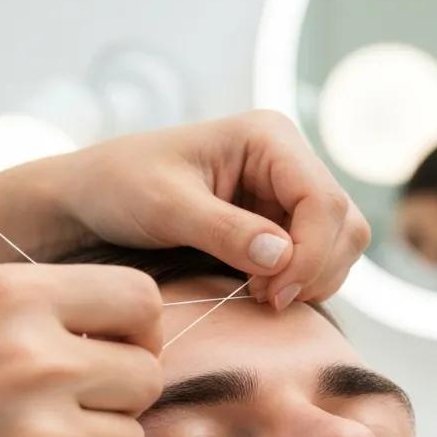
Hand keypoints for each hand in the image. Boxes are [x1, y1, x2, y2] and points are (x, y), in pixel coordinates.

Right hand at [0, 263, 162, 436]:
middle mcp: (37, 358)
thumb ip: (42, 316)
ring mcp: (42, 434)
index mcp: (13, 295)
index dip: (138, 329)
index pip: (139, 298)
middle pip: (147, 374)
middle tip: (70, 409)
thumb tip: (124, 333)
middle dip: (119, 395)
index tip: (117, 348)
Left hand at [51, 110, 370, 309]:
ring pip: (338, 244)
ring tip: (259, 296)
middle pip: (343, 224)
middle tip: (265, 300)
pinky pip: (315, 258)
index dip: (310, 254)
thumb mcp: (166, 207)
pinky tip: (260, 291)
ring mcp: (286, 193)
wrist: (92, 199)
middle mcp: (288, 160)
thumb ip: (225, 231)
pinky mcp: (278, 223)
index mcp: (268, 137)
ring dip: (311, 279)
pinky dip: (299, 282)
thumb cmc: (120, 187)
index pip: (324, 201)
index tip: (270, 294)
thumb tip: (283, 258)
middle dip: (315, 269)